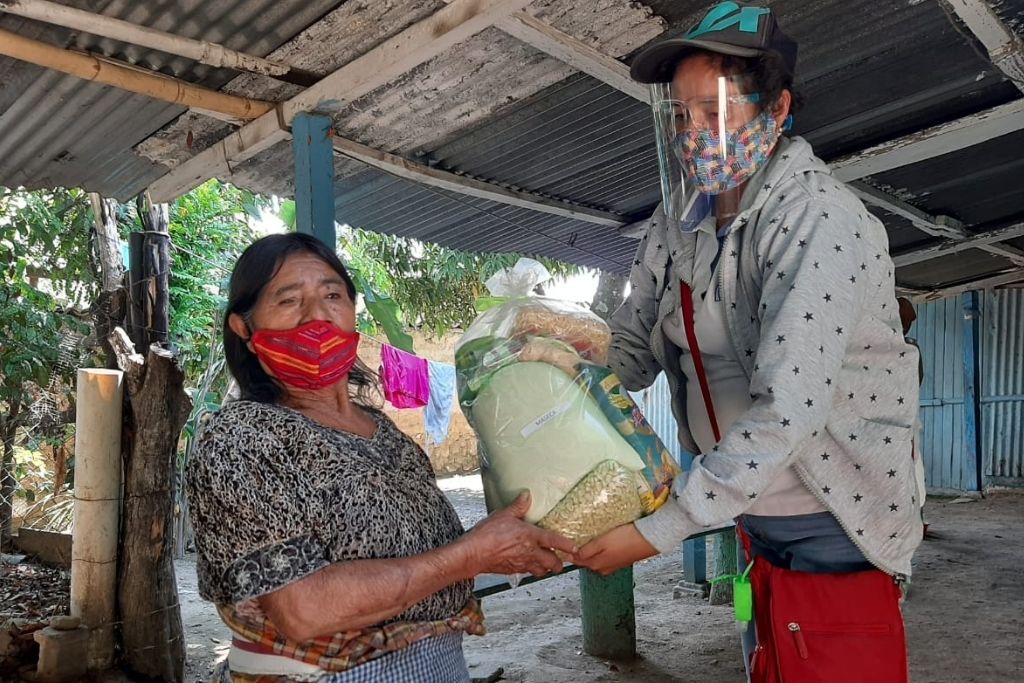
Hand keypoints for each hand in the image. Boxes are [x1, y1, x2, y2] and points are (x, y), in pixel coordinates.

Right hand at [459, 493, 576, 577]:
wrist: (473, 554)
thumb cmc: (488, 534)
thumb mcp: (504, 515)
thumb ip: (518, 506)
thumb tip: (527, 495)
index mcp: (531, 537)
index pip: (554, 542)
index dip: (567, 545)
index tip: (575, 548)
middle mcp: (530, 552)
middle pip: (552, 563)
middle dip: (558, 563)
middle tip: (560, 560)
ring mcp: (522, 564)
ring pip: (541, 571)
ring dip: (545, 569)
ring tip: (546, 564)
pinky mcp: (513, 571)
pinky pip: (527, 573)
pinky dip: (531, 570)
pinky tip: (527, 564)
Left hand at [573, 523, 657, 575]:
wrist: (649, 539)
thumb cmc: (625, 538)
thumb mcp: (601, 543)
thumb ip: (586, 551)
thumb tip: (572, 557)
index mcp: (597, 565)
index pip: (577, 561)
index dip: (570, 552)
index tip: (565, 544)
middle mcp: (604, 568)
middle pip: (586, 560)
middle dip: (580, 552)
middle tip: (576, 539)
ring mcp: (613, 565)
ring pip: (596, 558)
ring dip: (591, 550)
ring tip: (589, 538)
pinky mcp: (621, 560)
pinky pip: (606, 556)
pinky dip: (602, 550)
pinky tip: (603, 541)